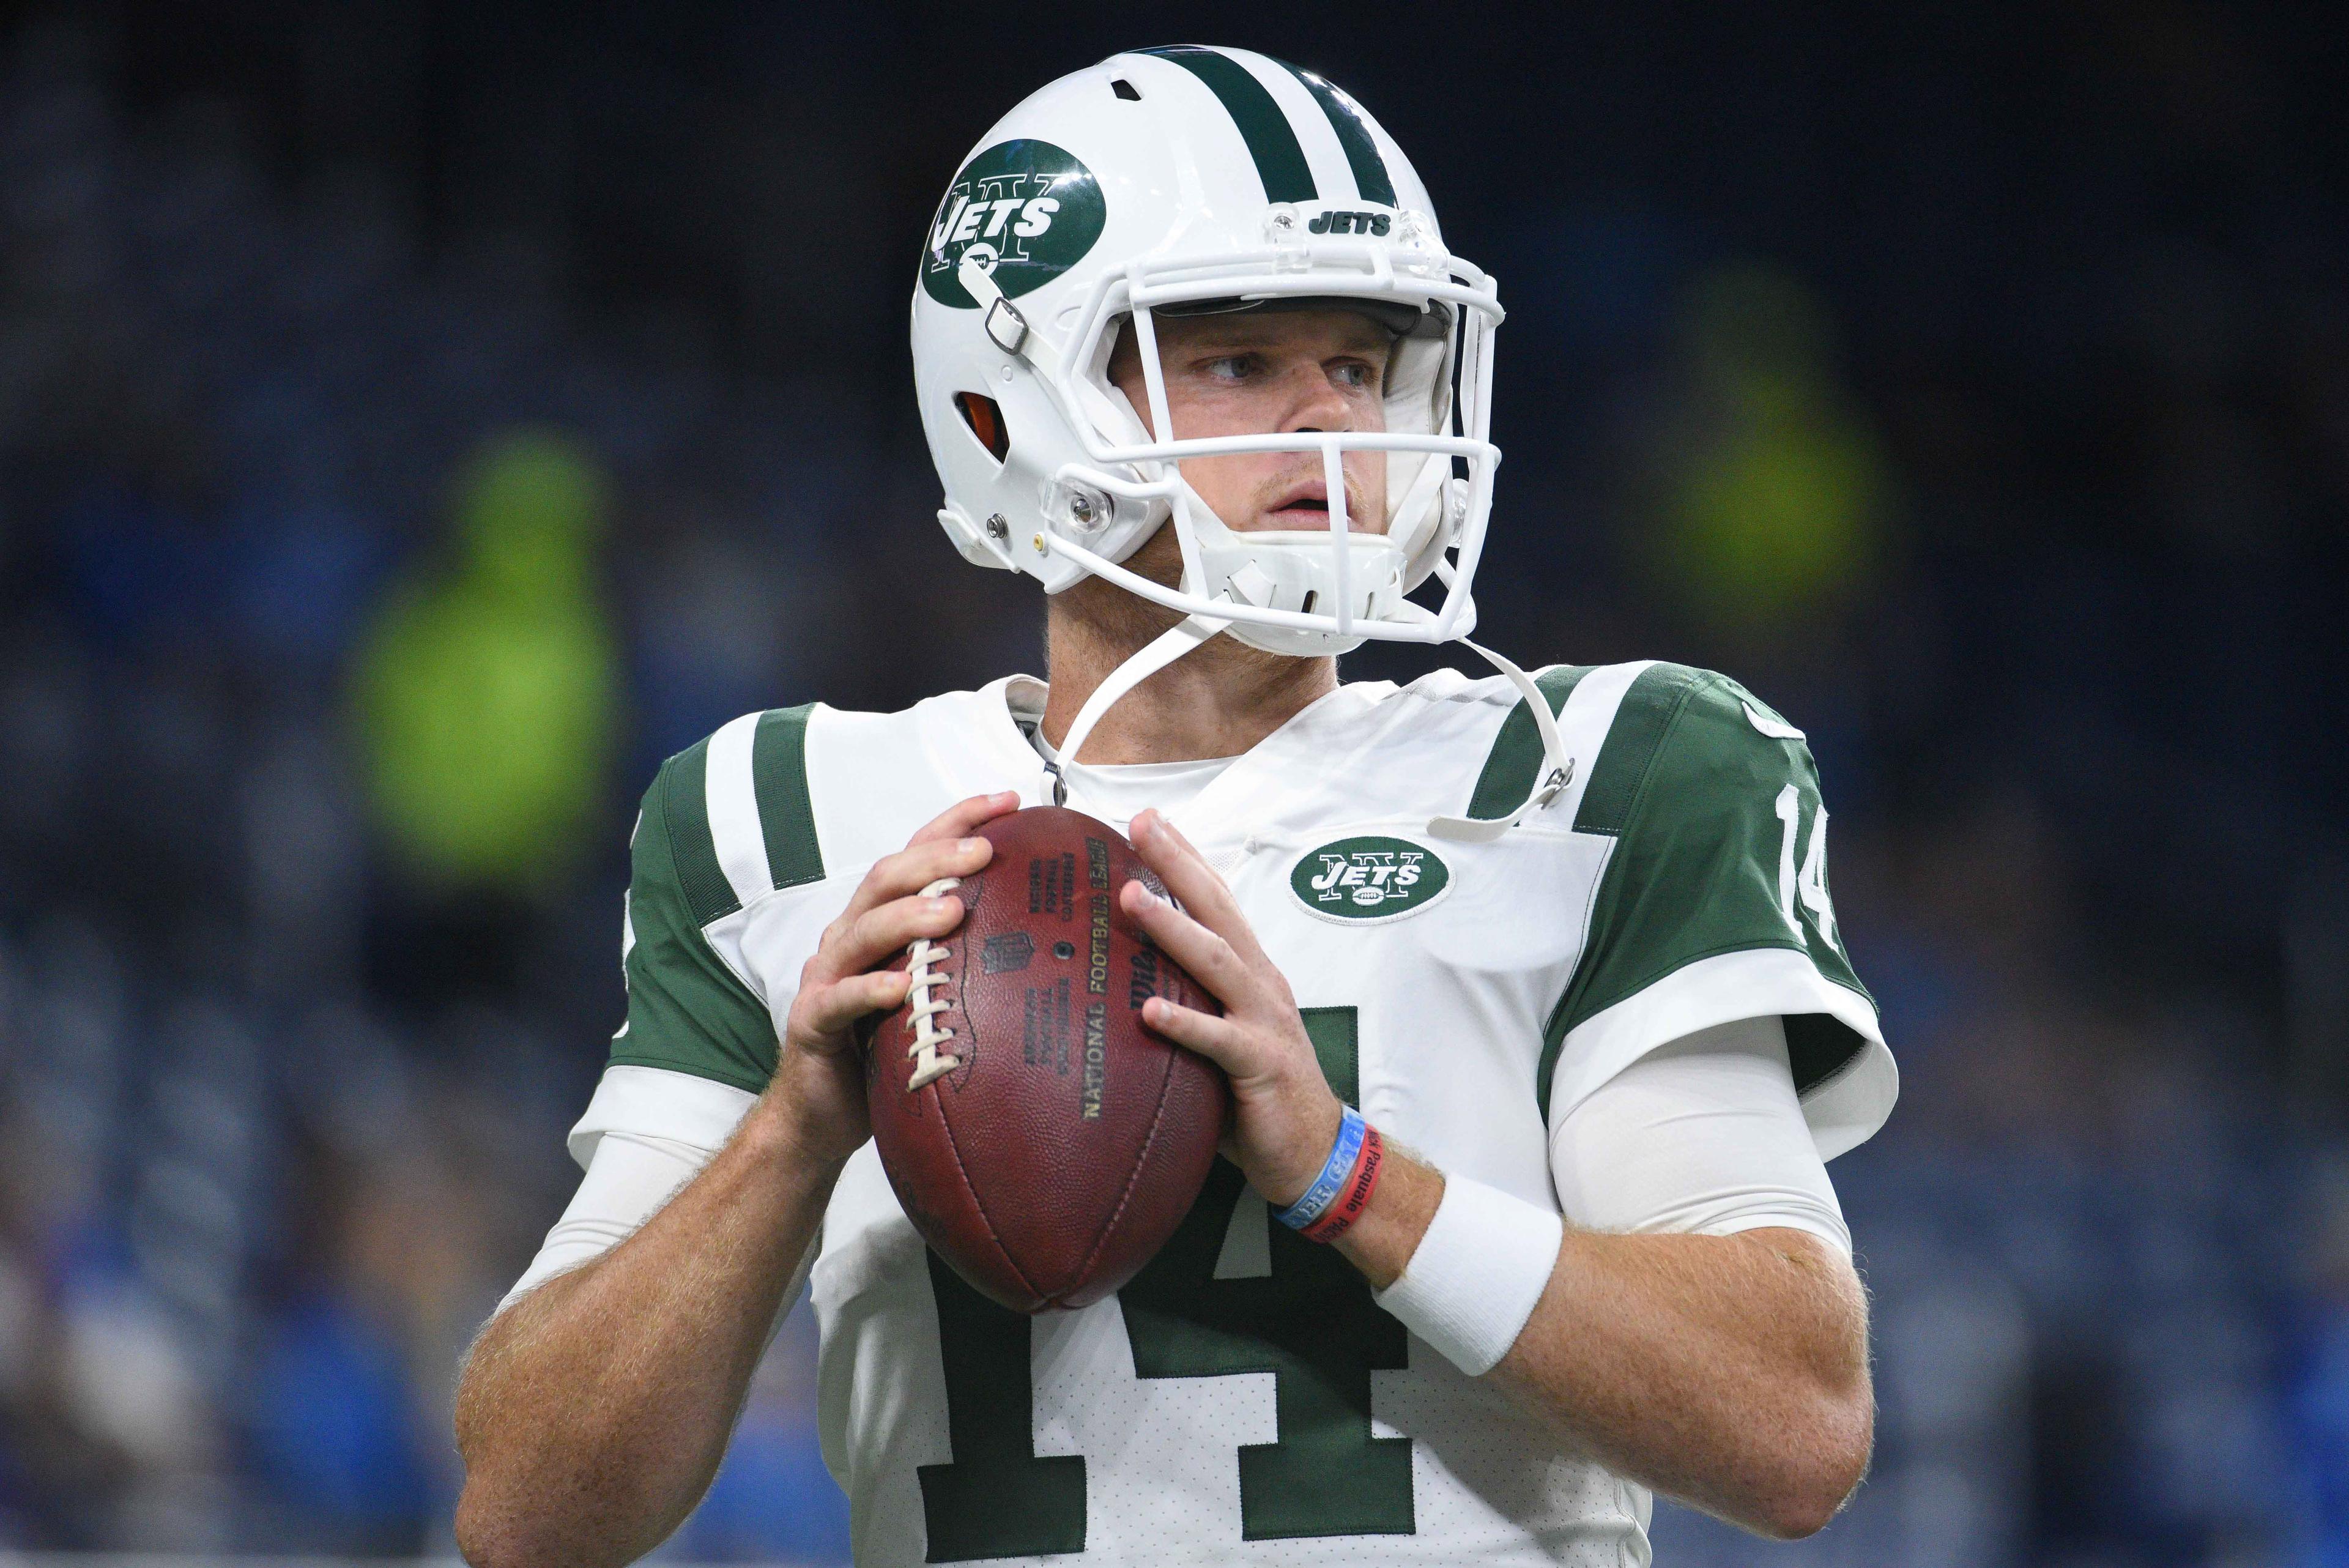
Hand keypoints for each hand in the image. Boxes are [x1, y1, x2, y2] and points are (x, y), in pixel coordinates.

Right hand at [769, 791, 1021, 1164]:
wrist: (822, 1114)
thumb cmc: (888, 1049)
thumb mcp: (938, 994)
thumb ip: (972, 958)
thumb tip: (1058, 936)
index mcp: (881, 921)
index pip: (918, 853)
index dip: (958, 821)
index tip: (1009, 802)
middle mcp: (850, 936)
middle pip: (886, 878)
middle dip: (935, 856)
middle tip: (984, 851)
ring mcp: (827, 976)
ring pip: (862, 930)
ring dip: (907, 914)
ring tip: (952, 908)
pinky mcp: (812, 1021)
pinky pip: (839, 1000)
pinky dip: (869, 990)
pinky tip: (900, 987)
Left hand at [1119, 808, 1346, 1207]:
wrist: (1316, 1153)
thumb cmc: (1256, 1096)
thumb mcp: (1218, 1037)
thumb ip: (1184, 1005)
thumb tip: (1115, 988)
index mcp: (1250, 973)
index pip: (1217, 901)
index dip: (1186, 858)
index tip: (1150, 819)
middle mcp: (1260, 984)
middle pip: (1218, 910)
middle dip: (1178, 864)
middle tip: (1140, 824)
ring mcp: (1264, 1022)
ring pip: (1218, 962)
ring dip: (1174, 928)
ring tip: (1131, 899)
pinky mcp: (1261, 1066)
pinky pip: (1220, 1041)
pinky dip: (1186, 1023)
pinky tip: (1149, 1011)